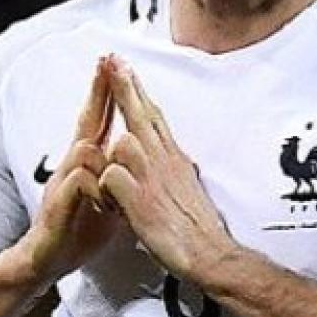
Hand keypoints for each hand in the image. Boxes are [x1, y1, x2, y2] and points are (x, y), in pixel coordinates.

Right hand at [14, 57, 121, 284]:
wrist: (48, 258)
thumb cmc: (80, 226)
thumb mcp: (108, 197)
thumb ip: (121, 175)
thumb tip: (143, 159)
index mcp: (88, 163)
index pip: (98, 119)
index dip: (106, 91)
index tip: (115, 63)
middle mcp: (72, 165)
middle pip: (86, 121)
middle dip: (98, 92)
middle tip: (106, 62)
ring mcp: (63, 183)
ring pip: (84, 149)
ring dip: (104, 155)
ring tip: (119, 169)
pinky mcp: (57, 206)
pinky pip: (78, 183)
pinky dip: (94, 187)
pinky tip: (105, 198)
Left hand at [99, 56, 234, 283]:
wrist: (211, 255)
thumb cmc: (198, 228)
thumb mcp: (189, 188)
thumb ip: (177, 170)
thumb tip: (181, 160)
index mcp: (174, 159)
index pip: (154, 116)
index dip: (138, 91)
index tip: (125, 68)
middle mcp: (165, 163)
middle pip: (142, 116)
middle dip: (125, 87)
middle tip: (111, 61)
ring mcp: (153, 181)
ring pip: (123, 144)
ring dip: (110, 153)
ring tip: (107, 171)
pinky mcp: (141, 202)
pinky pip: (112, 179)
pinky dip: (106, 186)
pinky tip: (106, 197)